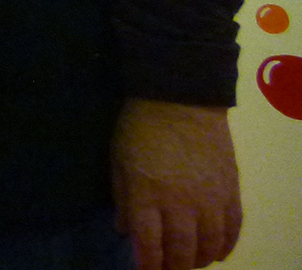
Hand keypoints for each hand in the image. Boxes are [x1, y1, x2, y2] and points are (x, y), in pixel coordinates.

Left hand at [111, 98, 240, 269]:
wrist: (180, 98)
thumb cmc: (140, 127)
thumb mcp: (118, 160)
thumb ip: (122, 197)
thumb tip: (124, 230)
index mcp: (146, 194)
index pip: (148, 243)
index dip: (147, 264)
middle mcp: (179, 202)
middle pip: (181, 250)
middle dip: (174, 268)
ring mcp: (209, 198)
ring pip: (209, 244)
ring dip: (200, 260)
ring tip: (191, 264)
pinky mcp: (230, 191)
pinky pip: (233, 228)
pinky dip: (226, 245)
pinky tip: (218, 252)